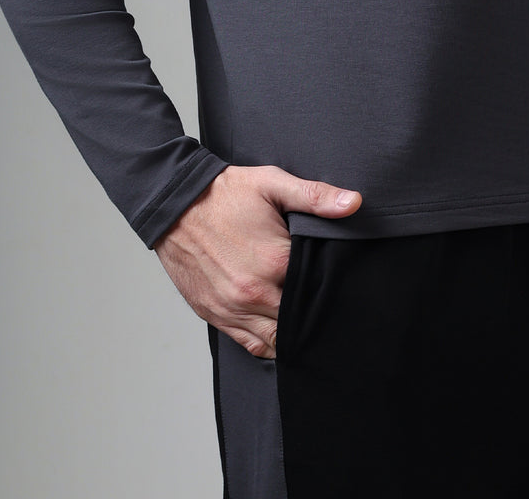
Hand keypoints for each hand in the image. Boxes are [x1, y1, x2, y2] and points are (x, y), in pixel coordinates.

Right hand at [153, 164, 361, 357]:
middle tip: (330, 308)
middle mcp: (254, 291)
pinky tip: (281, 334)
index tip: (341, 282)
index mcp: (275, 260)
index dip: (332, 285)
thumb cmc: (225, 193)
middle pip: (300, 319)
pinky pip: (250, 344)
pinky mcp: (215, 315)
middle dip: (315, 314)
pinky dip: (268, 344)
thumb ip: (315, 196)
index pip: (318, 287)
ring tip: (307, 324)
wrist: (175, 205)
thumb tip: (354, 203)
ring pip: (277, 341)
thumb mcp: (272, 184)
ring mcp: (233, 308)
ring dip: (293, 335)